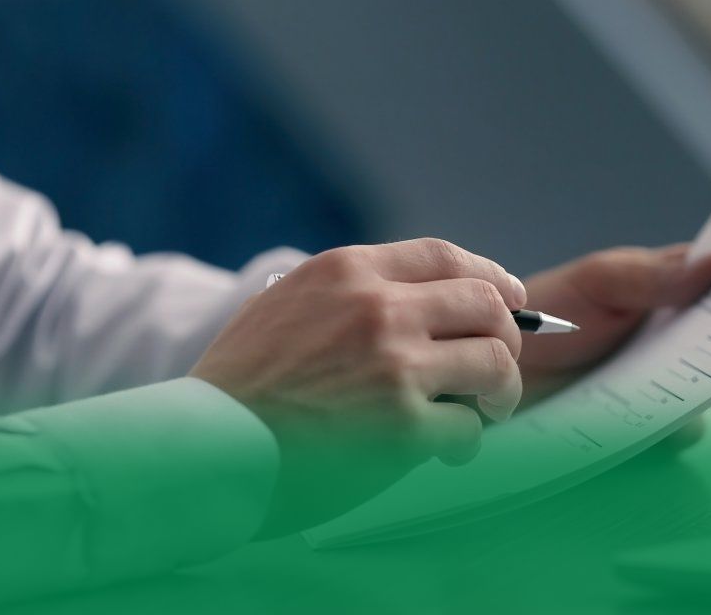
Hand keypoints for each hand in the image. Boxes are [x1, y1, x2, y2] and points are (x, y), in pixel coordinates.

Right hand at [191, 238, 526, 534]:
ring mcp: (393, 365)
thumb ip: (349, 297)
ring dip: (498, 393)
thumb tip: (422, 304)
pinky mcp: (402, 426)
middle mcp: (378, 308)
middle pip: (487, 305)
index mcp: (347, 272)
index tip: (510, 300)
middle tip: (493, 373)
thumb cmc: (238, 389)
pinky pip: (468, 428)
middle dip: (504, 340)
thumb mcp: (285, 306)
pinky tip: (445, 454)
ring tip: (481, 414)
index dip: (491, 278)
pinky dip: (465, 443)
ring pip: (495, 363)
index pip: (446, 257)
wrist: (201, 447)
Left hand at [517, 244, 710, 449]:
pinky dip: (677, 426)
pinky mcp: (649, 426)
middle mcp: (677, 340)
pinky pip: (681, 431)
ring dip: (710, 389)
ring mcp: (666, 385)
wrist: (504, 366)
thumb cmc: (551, 313)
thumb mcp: (601, 282)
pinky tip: (660, 418)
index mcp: (671, 292)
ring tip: (695, 382)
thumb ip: (657, 276)